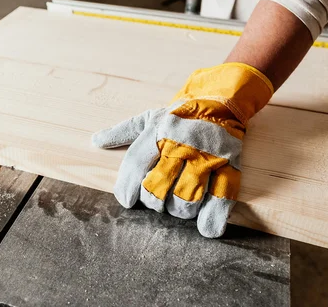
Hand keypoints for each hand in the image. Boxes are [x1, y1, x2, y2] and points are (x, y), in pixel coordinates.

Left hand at [92, 63, 273, 236]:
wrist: (221, 99)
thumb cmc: (179, 116)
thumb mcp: (149, 118)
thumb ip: (122, 132)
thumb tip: (96, 141)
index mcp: (158, 132)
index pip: (135, 165)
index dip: (127, 188)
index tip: (127, 201)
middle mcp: (181, 144)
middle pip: (157, 187)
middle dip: (152, 201)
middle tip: (155, 201)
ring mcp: (207, 156)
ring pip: (186, 199)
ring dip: (178, 211)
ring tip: (177, 207)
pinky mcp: (231, 166)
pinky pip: (222, 198)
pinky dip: (213, 218)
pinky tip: (206, 228)